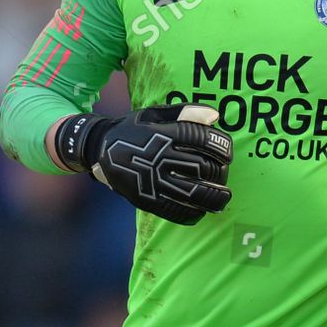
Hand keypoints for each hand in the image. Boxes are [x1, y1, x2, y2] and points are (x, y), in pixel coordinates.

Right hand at [54, 104, 231, 224]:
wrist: (100, 151)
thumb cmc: (133, 130)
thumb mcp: (154, 114)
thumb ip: (185, 113)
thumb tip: (215, 117)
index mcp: (164, 134)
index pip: (204, 140)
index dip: (222, 147)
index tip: (226, 153)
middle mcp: (160, 158)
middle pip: (204, 168)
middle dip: (220, 172)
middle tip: (223, 173)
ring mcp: (154, 182)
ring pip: (195, 194)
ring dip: (215, 197)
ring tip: (223, 197)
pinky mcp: (148, 200)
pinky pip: (177, 211)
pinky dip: (195, 213)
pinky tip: (202, 210)